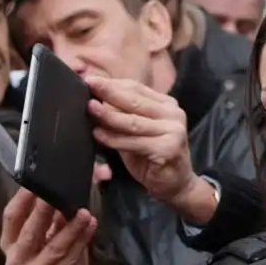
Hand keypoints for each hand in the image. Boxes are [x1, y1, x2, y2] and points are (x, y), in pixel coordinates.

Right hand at [1, 189, 99, 264]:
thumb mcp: (54, 235)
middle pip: (30, 231)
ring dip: (72, 227)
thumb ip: (58, 217)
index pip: (11, 217)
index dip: (23, 199)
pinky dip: (82, 240)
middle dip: (45, 212)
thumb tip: (70, 191)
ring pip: (54, 245)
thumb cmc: (60, 259)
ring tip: (85, 213)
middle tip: (57, 195)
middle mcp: (16, 260)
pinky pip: (70, 257)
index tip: (36, 183)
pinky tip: (91, 226)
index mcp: (11, 244)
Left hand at [86, 76, 194, 203]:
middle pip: (135, 100)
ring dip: (108, 115)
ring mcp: (173, 131)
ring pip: (133, 121)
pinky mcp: (168, 148)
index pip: (136, 88)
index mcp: (166, 105)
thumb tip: (95, 100)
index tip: (90, 80)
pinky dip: (113, 139)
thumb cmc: (152, 157)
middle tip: (88, 85)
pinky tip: (98, 135)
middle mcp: (173, 114)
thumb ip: (122, 115)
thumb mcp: (137, 132)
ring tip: (89, 109)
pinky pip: (133, 142)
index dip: (112, 84)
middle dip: (109, 92)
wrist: (177, 184)